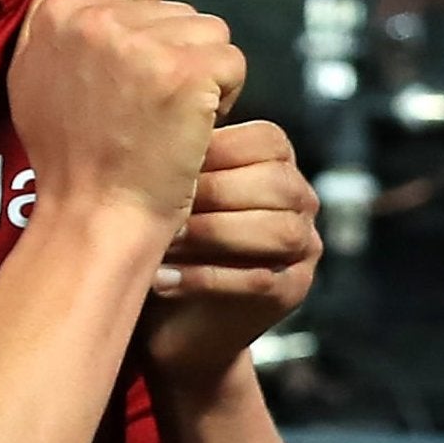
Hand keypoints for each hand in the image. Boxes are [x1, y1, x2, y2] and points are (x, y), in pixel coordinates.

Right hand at [9, 0, 245, 228]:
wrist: (94, 214)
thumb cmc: (71, 159)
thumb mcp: (33, 79)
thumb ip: (60, 29)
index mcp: (58, 13)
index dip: (152, 18)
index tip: (135, 66)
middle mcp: (96, 19)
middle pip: (180, 9)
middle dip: (176, 52)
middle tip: (146, 107)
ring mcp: (140, 44)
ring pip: (211, 33)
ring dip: (202, 74)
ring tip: (166, 118)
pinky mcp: (183, 72)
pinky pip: (231, 63)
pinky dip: (222, 97)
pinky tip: (188, 128)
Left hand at [143, 120, 320, 388]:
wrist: (170, 323)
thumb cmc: (164, 241)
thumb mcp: (170, 192)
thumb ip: (178, 159)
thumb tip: (140, 119)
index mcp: (277, 166)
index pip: (268, 140)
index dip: (216, 149)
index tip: (160, 162)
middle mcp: (301, 204)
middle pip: (277, 184)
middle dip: (211, 192)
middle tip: (155, 204)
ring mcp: (302, 251)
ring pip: (277, 231)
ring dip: (211, 233)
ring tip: (162, 241)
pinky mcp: (289, 295)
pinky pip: (258, 281)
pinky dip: (203, 278)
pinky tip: (160, 279)